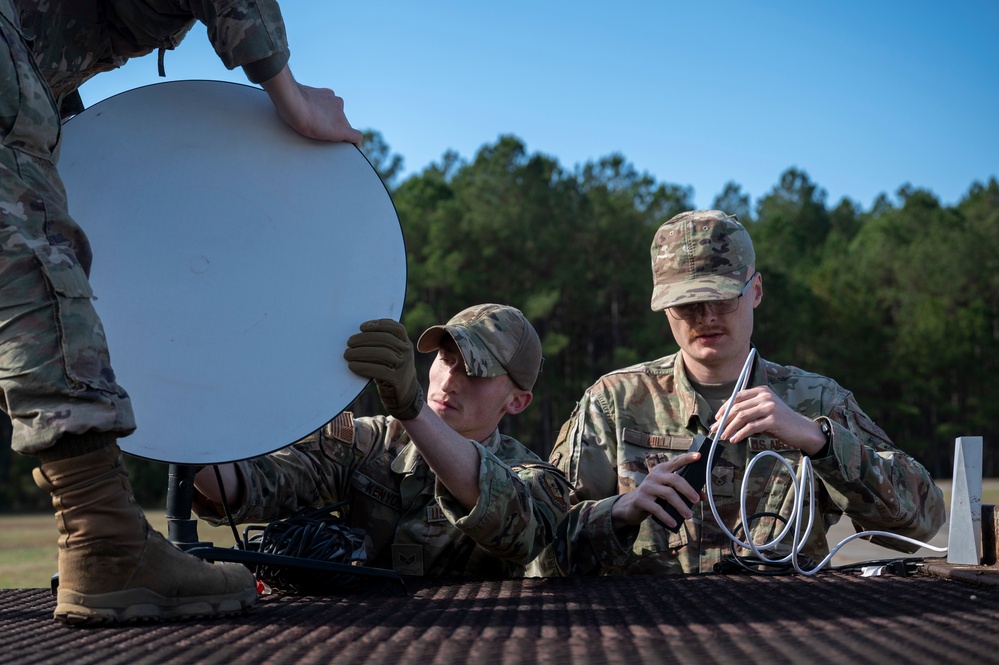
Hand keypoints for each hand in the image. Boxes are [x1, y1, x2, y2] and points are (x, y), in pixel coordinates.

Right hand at [261, 66, 363, 145]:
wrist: (294, 103)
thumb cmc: (290, 100)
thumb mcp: (296, 97)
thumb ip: (299, 100)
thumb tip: (284, 101)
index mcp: (328, 96)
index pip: (332, 108)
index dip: (329, 117)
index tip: (322, 123)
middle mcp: (337, 104)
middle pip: (340, 118)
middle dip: (333, 126)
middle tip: (322, 135)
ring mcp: (341, 116)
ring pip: (345, 127)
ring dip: (339, 134)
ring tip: (329, 143)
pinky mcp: (343, 129)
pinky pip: (356, 137)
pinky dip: (356, 144)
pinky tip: (354, 149)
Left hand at [343, 319, 423, 420]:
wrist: (405, 393)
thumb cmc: (391, 369)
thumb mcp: (393, 354)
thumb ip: (383, 343)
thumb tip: (358, 334)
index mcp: (405, 343)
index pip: (395, 328)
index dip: (379, 325)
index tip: (362, 327)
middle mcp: (407, 352)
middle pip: (386, 339)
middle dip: (365, 339)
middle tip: (349, 342)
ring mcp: (403, 365)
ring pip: (382, 353)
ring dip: (361, 352)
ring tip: (347, 354)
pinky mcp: (397, 379)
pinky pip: (379, 370)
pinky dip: (364, 367)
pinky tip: (352, 366)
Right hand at [611, 452, 703, 527]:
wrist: (631, 506)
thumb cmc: (654, 496)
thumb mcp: (667, 491)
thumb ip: (684, 491)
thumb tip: (703, 497)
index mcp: (662, 470)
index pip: (676, 462)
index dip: (687, 458)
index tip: (699, 456)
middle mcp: (654, 476)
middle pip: (675, 479)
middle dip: (687, 490)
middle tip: (696, 500)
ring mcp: (647, 487)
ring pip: (668, 494)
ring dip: (680, 506)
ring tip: (689, 515)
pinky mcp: (641, 500)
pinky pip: (657, 508)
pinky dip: (667, 516)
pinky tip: (674, 523)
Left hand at [711, 385, 826, 454]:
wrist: (802, 430)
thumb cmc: (781, 423)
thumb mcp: (764, 411)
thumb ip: (749, 411)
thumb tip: (725, 420)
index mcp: (762, 391)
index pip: (737, 396)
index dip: (725, 407)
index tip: (717, 418)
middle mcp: (765, 396)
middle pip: (737, 407)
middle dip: (724, 420)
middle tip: (715, 430)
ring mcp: (769, 407)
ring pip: (742, 416)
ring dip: (729, 428)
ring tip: (723, 436)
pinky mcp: (772, 420)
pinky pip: (750, 427)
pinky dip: (740, 434)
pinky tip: (734, 439)